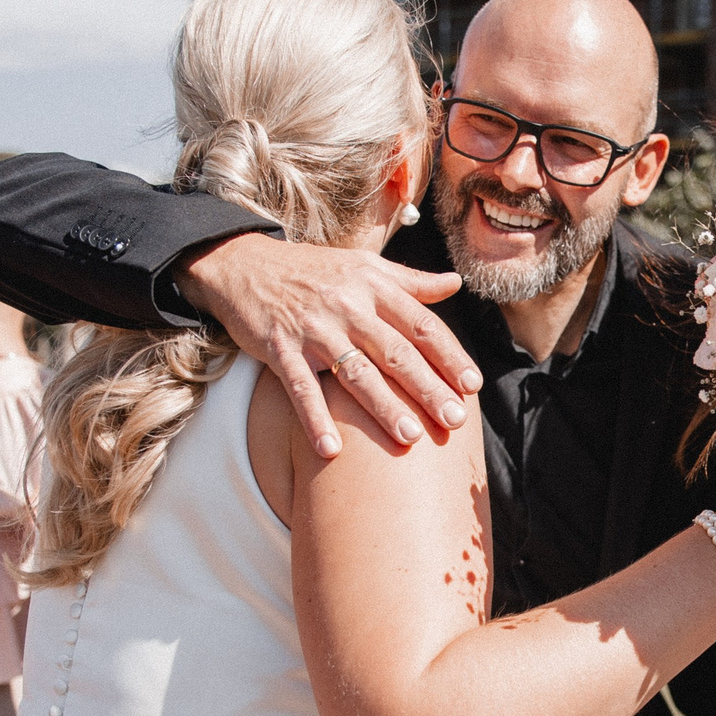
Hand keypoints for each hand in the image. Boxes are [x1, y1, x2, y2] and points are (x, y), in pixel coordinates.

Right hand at [179, 232, 482, 458]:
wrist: (242, 264)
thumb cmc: (312, 270)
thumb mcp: (363, 267)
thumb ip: (410, 281)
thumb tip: (456, 283)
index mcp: (373, 286)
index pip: (421, 324)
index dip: (449, 355)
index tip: (472, 385)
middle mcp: (347, 305)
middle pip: (396, 352)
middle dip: (427, 388)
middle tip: (453, 420)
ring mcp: (313, 328)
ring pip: (355, 372)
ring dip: (383, 406)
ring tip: (410, 437)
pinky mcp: (279, 348)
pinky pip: (301, 388)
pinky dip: (315, 419)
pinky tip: (332, 451)